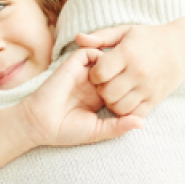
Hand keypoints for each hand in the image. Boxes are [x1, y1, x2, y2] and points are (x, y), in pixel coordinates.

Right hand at [17, 48, 142, 147]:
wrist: (40, 124)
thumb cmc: (66, 131)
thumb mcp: (98, 131)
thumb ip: (118, 126)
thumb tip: (142, 124)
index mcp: (99, 99)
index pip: (121, 85)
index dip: (131, 84)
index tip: (144, 86)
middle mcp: (92, 84)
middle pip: (115, 69)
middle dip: (127, 68)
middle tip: (139, 70)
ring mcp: (83, 74)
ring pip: (104, 58)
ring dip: (115, 60)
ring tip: (124, 66)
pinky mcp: (72, 65)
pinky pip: (89, 51)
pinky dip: (99, 53)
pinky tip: (107, 66)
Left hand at [74, 24, 184, 117]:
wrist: (184, 46)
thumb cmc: (150, 37)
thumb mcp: (125, 31)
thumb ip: (100, 37)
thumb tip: (78, 39)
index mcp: (128, 54)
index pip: (100, 72)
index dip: (94, 74)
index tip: (99, 71)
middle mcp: (138, 72)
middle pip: (107, 93)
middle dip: (101, 90)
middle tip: (105, 84)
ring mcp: (148, 87)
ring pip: (120, 107)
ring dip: (112, 103)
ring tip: (114, 92)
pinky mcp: (156, 99)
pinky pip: (136, 114)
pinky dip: (126, 111)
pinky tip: (125, 99)